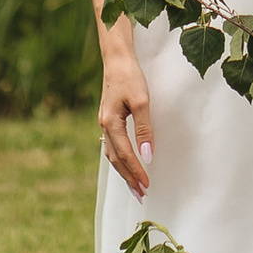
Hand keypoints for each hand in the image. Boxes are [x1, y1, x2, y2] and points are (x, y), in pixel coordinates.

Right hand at [99, 35, 154, 195]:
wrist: (117, 58)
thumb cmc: (130, 77)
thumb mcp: (141, 102)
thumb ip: (144, 129)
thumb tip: (147, 154)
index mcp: (111, 123)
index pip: (125, 155)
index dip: (136, 171)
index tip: (147, 185)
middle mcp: (104, 125)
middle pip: (115, 159)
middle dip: (128, 178)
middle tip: (141, 194)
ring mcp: (104, 122)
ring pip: (112, 153)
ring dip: (123, 170)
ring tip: (134, 184)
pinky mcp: (108, 118)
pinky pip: (111, 144)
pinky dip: (119, 158)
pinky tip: (124, 163)